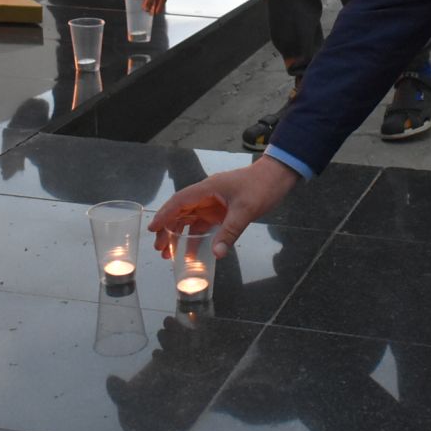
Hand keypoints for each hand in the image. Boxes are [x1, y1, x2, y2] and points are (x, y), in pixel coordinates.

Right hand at [149, 155, 301, 257]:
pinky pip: (205, 224)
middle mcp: (207, 195)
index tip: (152, 229)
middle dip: (168, 229)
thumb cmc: (261, 187)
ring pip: (191, 219)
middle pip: (181, 212)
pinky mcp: (223, 210)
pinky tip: (192, 251)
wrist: (278, 176)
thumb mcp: (246, 210)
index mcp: (207, 189)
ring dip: (180, 235)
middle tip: (159, 248)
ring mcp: (214, 203)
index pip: (179, 201)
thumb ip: (230, 231)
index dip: (164, 215)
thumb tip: (217, 254)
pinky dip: (197, 237)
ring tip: (169, 253)